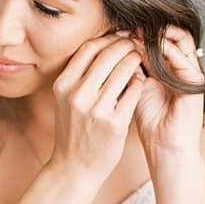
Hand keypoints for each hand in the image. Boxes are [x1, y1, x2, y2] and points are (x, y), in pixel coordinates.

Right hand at [48, 33, 145, 180]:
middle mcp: (77, 95)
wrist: (74, 167)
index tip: (120, 36)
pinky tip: (141, 80)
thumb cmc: (74, 130)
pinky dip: (139, 82)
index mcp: (63, 85)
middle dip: (126, 45)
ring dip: (136, 61)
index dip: (108, 38)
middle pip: (108, 55)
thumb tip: (106, 46)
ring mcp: (96, 110)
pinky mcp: (115, 124)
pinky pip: (134, 92)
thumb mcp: (67, 100)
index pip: (89, 49)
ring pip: (124, 71)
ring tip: (141, 59)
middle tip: (136, 44)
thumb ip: (81, 76)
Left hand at [130, 25, 204, 160]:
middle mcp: (182, 67)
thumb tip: (118, 47)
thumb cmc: (151, 123)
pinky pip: (184, 59)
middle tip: (129, 28)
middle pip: (173, 35)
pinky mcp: (196, 83)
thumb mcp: (137, 88)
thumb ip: (132, 69)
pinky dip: (167, 50)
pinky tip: (147, 48)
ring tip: (138, 33)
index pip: (159, 39)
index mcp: (169, 67)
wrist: (166, 148)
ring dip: (160, 34)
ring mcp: (191, 74)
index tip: (119, 31)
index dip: (139, 33)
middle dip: (150, 30)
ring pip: (182, 40)